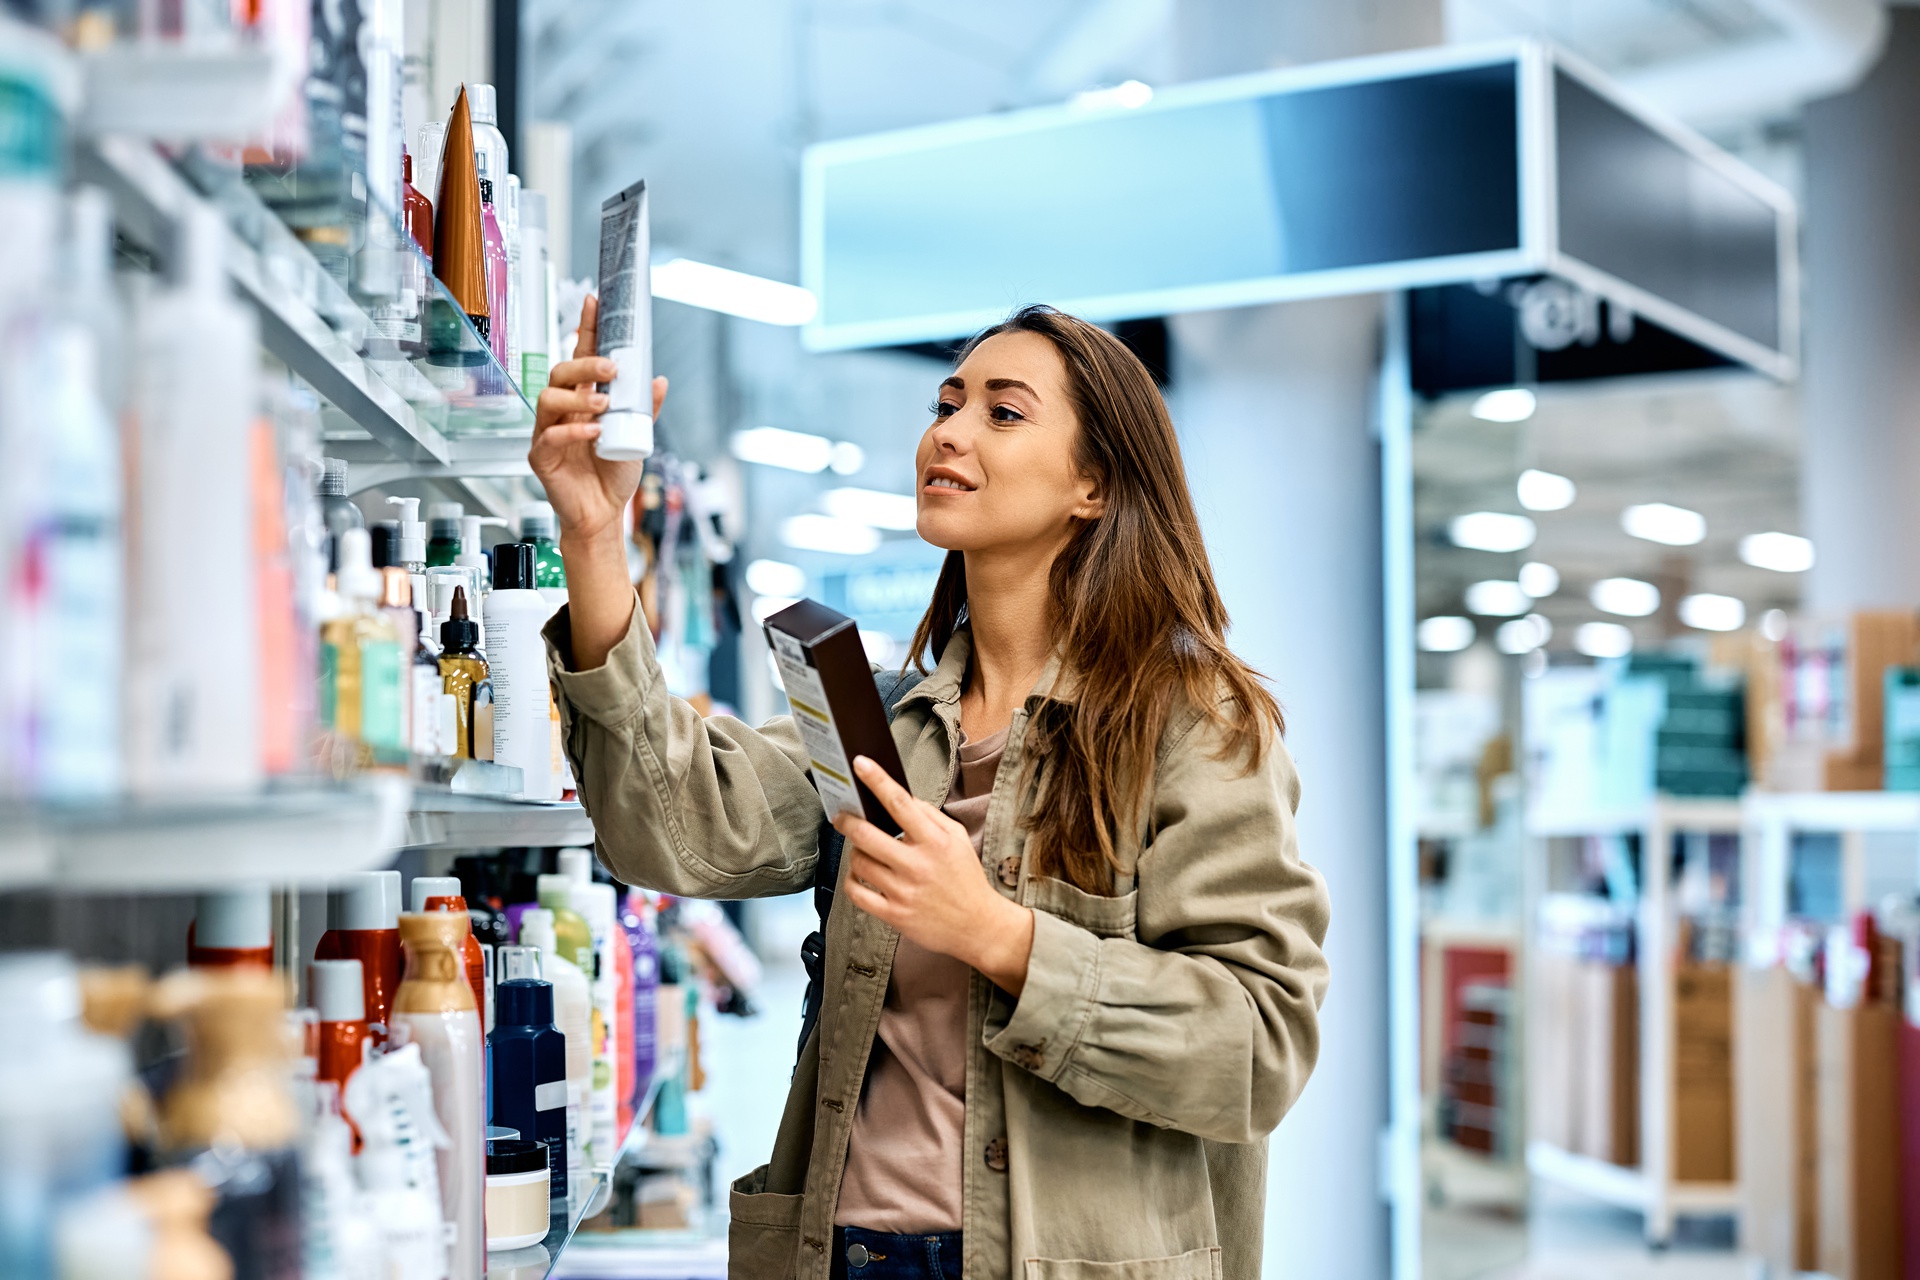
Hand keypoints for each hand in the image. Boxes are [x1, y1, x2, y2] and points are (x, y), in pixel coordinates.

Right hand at [528, 294, 668, 547]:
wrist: (604, 515)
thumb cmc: (614, 476)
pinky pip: (548, 435)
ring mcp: (548, 432)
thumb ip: (644, 409)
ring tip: (603, 407)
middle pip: (560, 372)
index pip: (581, 356)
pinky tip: (593, 433)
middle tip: (611, 368)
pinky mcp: (541, 456)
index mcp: (584, 400)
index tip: (594, 301)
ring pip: (548, 397)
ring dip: (578, 397)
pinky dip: (572, 430)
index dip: (586, 328)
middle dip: (585, 364)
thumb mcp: (638, 437)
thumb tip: (658, 379)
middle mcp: (564, 411)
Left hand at [834, 756, 1034, 994]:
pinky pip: (857, 893)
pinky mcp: (894, 915)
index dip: (877, 781)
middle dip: (847, 821)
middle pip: (867, 835)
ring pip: (859, 863)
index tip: (860, 764)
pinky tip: (860, 876)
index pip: (900, 804)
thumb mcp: (958, 839)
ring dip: (855, 853)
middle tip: (841, 816)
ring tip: (862, 851)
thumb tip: (902, 798)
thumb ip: (931, 816)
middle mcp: (918, 866)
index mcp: (936, 842)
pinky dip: (852, 881)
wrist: (978, 926)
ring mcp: (903, 892)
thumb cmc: (966, 878)